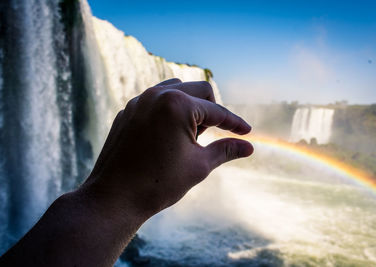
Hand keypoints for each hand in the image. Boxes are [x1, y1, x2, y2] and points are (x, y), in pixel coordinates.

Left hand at [82, 79, 252, 219]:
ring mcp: (138, 101)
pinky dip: (169, 111)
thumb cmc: (158, 184)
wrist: (114, 198)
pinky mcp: (127, 111)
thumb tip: (249, 147)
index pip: (216, 111)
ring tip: (190, 135)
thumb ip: (225, 150)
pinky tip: (169, 135)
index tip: (247, 132)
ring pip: (176, 90)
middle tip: (213, 136)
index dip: (235, 123)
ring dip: (190, 106)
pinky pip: (155, 101)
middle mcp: (156, 95)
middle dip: (212, 111)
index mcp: (177, 105)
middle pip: (199, 90)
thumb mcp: (199, 166)